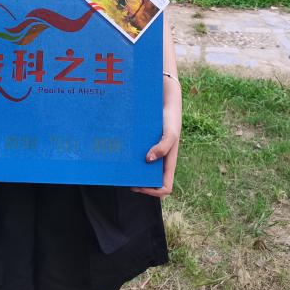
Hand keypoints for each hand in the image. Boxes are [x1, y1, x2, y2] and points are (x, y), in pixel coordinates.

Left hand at [131, 73, 180, 197]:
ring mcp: (151, 151)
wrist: (165, 98)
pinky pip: (136, 154)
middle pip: (150, 180)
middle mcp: (159, 159)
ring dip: (132, 170)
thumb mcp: (170, 132)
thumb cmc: (170, 117)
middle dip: (138, 182)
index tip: (139, 185)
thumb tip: (148, 160)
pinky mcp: (143, 142)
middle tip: (124, 177)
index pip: (164, 187)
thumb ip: (163, 147)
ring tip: (119, 166)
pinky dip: (129, 156)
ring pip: (142, 169)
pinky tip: (119, 151)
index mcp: (169, 162)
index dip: (153, 191)